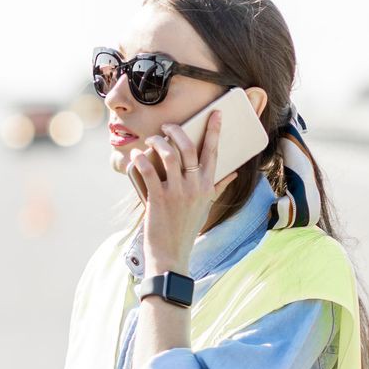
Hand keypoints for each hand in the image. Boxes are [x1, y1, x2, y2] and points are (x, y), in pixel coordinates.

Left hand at [127, 110, 221, 272]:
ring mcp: (176, 193)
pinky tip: (136, 156)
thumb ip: (217, 187)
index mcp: (208, 186)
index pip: (213, 152)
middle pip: (188, 147)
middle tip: (167, 126)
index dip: (214, 130)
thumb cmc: (188, 229)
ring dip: (157, 142)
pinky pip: (148, 171)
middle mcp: (194, 187)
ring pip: (168, 155)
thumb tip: (231, 174)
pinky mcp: (158, 199)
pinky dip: (140, 160)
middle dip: (177, 131)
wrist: (172, 254)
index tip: (214, 113)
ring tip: (151, 139)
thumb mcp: (206, 207)